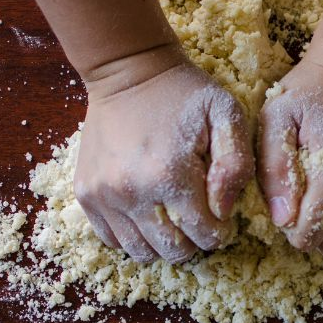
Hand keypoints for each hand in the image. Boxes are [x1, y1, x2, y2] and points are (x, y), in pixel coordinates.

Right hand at [74, 57, 253, 263]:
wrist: (128, 70)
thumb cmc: (183, 93)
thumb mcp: (226, 114)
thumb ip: (236, 164)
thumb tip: (223, 210)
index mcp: (170, 175)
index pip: (205, 235)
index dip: (220, 231)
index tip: (220, 214)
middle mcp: (132, 192)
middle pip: (173, 251)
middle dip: (193, 241)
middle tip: (197, 217)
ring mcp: (104, 195)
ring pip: (141, 252)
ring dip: (163, 244)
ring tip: (173, 218)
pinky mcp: (86, 194)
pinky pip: (112, 239)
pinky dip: (133, 236)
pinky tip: (147, 215)